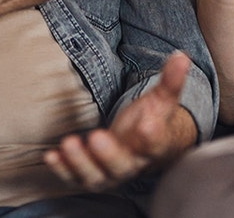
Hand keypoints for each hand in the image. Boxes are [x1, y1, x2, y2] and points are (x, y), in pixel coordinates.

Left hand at [43, 52, 197, 190]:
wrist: (143, 150)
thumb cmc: (152, 121)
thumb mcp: (163, 100)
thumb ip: (172, 80)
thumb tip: (182, 55)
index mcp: (154, 146)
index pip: (156, 143)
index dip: (152, 136)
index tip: (148, 125)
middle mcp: (132, 164)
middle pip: (122, 166)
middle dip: (108, 154)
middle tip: (97, 137)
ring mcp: (109, 173)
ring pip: (96, 177)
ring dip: (80, 163)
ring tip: (69, 144)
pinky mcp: (89, 175)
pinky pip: (75, 178)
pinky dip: (63, 169)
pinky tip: (51, 156)